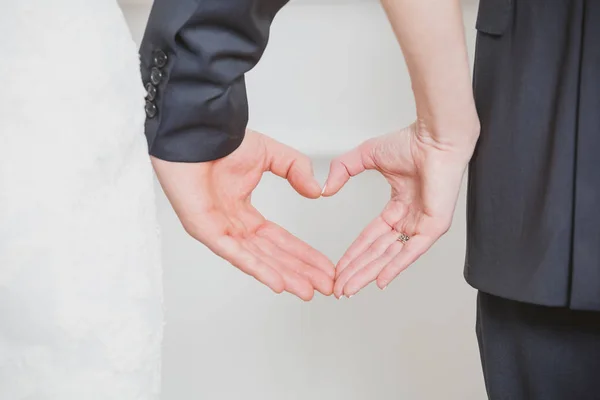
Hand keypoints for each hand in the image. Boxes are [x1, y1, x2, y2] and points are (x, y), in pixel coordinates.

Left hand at [152, 130, 334, 300]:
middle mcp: (232, 225)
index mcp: (243, 211)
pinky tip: (278, 282)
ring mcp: (218, 230)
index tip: (324, 267)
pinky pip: (234, 253)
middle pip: (272, 255)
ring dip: (284, 276)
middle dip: (300, 271)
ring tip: (307, 290)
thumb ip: (296, 169)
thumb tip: (316, 191)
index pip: (279, 239)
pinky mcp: (205, 230)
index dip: (303, 254)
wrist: (197, 131)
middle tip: (324, 287)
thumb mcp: (270, 154)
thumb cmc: (223, 141)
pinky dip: (257, 268)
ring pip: (257, 259)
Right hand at [324, 122, 475, 297]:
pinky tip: (379, 281)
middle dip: (356, 271)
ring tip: (349, 289)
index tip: (337, 269)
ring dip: (368, 273)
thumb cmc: (410, 141)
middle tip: (338, 289)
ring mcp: (422, 225)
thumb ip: (343, 170)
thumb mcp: (366, 156)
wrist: (434, 137)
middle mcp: (409, 219)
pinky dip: (395, 266)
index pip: (370, 237)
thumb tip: (325, 189)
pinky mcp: (434, 227)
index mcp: (398, 207)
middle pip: (377, 253)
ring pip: (390, 256)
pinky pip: (411, 251)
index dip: (352, 254)